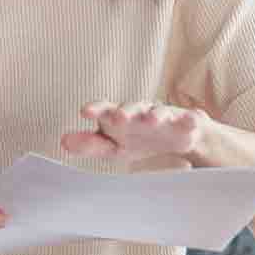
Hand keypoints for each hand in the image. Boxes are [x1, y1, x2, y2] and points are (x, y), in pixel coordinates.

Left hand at [60, 100, 205, 166]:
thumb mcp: (113, 145)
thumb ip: (90, 144)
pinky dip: (189, 119)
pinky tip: (191, 121)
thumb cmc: (137, 138)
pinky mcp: (185, 122)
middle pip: (131, 108)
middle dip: (125, 111)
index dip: (95, 109)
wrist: (175, 137)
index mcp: (119, 116)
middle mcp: (140, 112)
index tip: (84, 111)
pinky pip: (188, 119)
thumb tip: (63, 142)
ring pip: (159, 112)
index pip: (104, 110)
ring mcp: (164, 115)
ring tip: (153, 119)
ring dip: (155, 114)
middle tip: (118, 117)